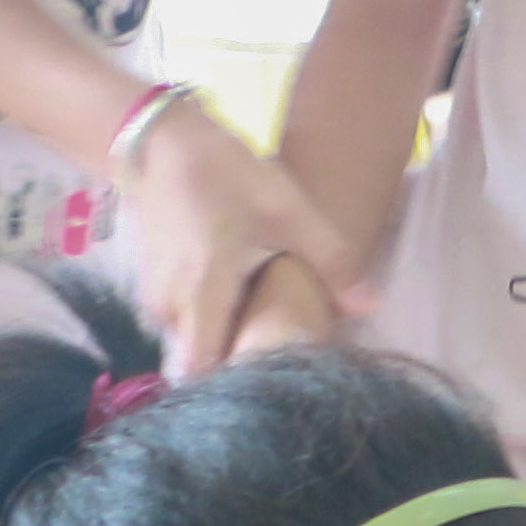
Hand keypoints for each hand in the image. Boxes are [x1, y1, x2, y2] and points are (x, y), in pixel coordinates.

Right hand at [114, 91, 368, 367]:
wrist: (161, 142)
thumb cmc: (225, 174)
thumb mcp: (287, 211)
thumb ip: (330, 260)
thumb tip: (371, 306)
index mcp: (201, 294)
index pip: (204, 371)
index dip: (238, 383)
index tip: (274, 384)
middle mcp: (170, 310)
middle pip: (208, 363)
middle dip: (244, 363)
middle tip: (285, 351)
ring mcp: (155, 304)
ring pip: (198, 345)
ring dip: (230, 342)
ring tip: (267, 328)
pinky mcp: (154, 295)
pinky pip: (188, 327)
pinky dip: (215, 324)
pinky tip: (243, 307)